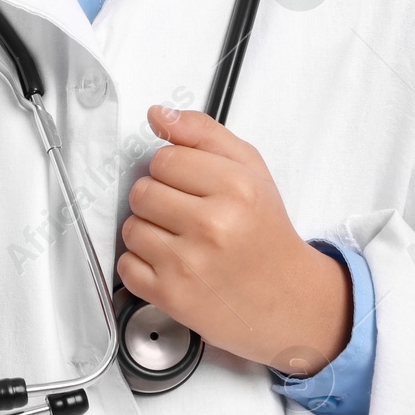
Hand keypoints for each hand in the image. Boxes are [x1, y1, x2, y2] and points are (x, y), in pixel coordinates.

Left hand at [118, 106, 350, 375]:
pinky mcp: (172, 297)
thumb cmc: (266, 233)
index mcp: (235, 187)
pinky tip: (170, 263)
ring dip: (148, 231)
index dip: (172, 169)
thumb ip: (202, 134)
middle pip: (142, 191)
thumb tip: (158, 116)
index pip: (164, 158)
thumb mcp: (250, 169)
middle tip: (184, 212)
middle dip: (158, 198)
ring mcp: (190, 264)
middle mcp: (213, 226)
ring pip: (131, 227)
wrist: (287, 298)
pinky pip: (126, 266)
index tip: (188, 183)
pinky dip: (141, 264)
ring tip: (179, 239)